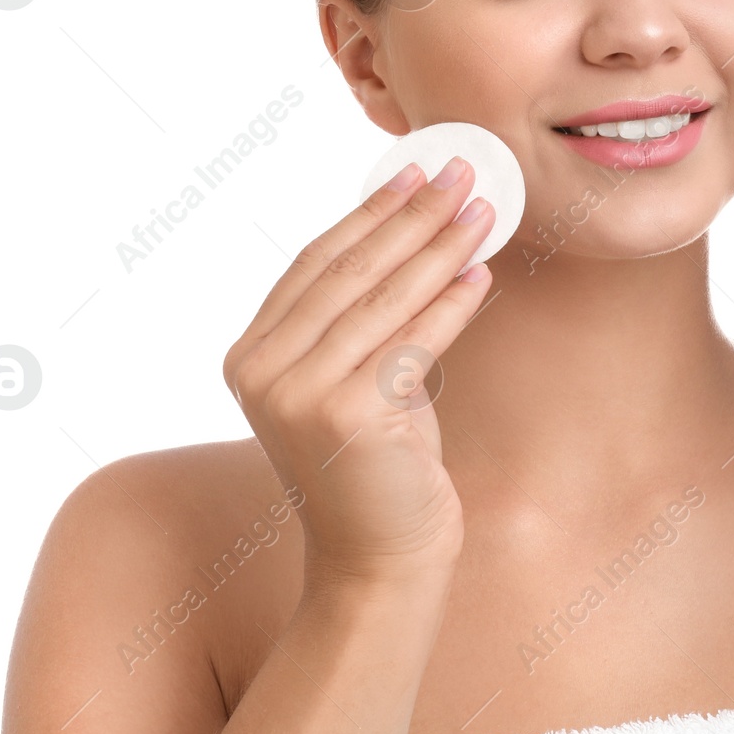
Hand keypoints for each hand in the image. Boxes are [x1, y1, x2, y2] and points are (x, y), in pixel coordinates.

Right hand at [221, 157, 494, 593]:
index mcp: (250, 354)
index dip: (369, 211)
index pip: (316, 262)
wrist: (380, 563)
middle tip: (462, 171)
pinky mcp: (347, 416)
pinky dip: (451, 302)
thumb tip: (411, 226)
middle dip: (412, 214)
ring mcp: (298, 394)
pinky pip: (412, 341)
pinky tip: (481, 273)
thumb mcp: (355, 379)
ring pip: (383, 299)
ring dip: (439, 247)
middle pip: (350, 271)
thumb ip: (360, 317)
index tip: (415, 170)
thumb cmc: (377, 465)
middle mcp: (261, 371)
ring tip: (483, 210)